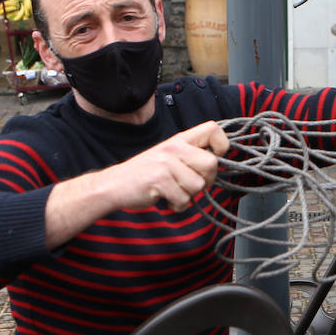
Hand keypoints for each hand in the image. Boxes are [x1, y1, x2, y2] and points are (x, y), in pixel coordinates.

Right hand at [101, 121, 230, 211]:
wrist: (113, 185)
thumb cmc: (145, 174)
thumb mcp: (168, 157)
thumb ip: (191, 156)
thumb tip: (219, 163)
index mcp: (179, 139)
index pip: (213, 129)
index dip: (222, 146)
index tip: (214, 161)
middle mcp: (174, 147)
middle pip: (212, 163)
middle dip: (207, 180)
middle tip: (191, 185)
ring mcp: (166, 163)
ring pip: (199, 185)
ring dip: (188, 196)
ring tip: (173, 192)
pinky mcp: (159, 179)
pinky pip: (184, 199)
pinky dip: (177, 205)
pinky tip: (166, 199)